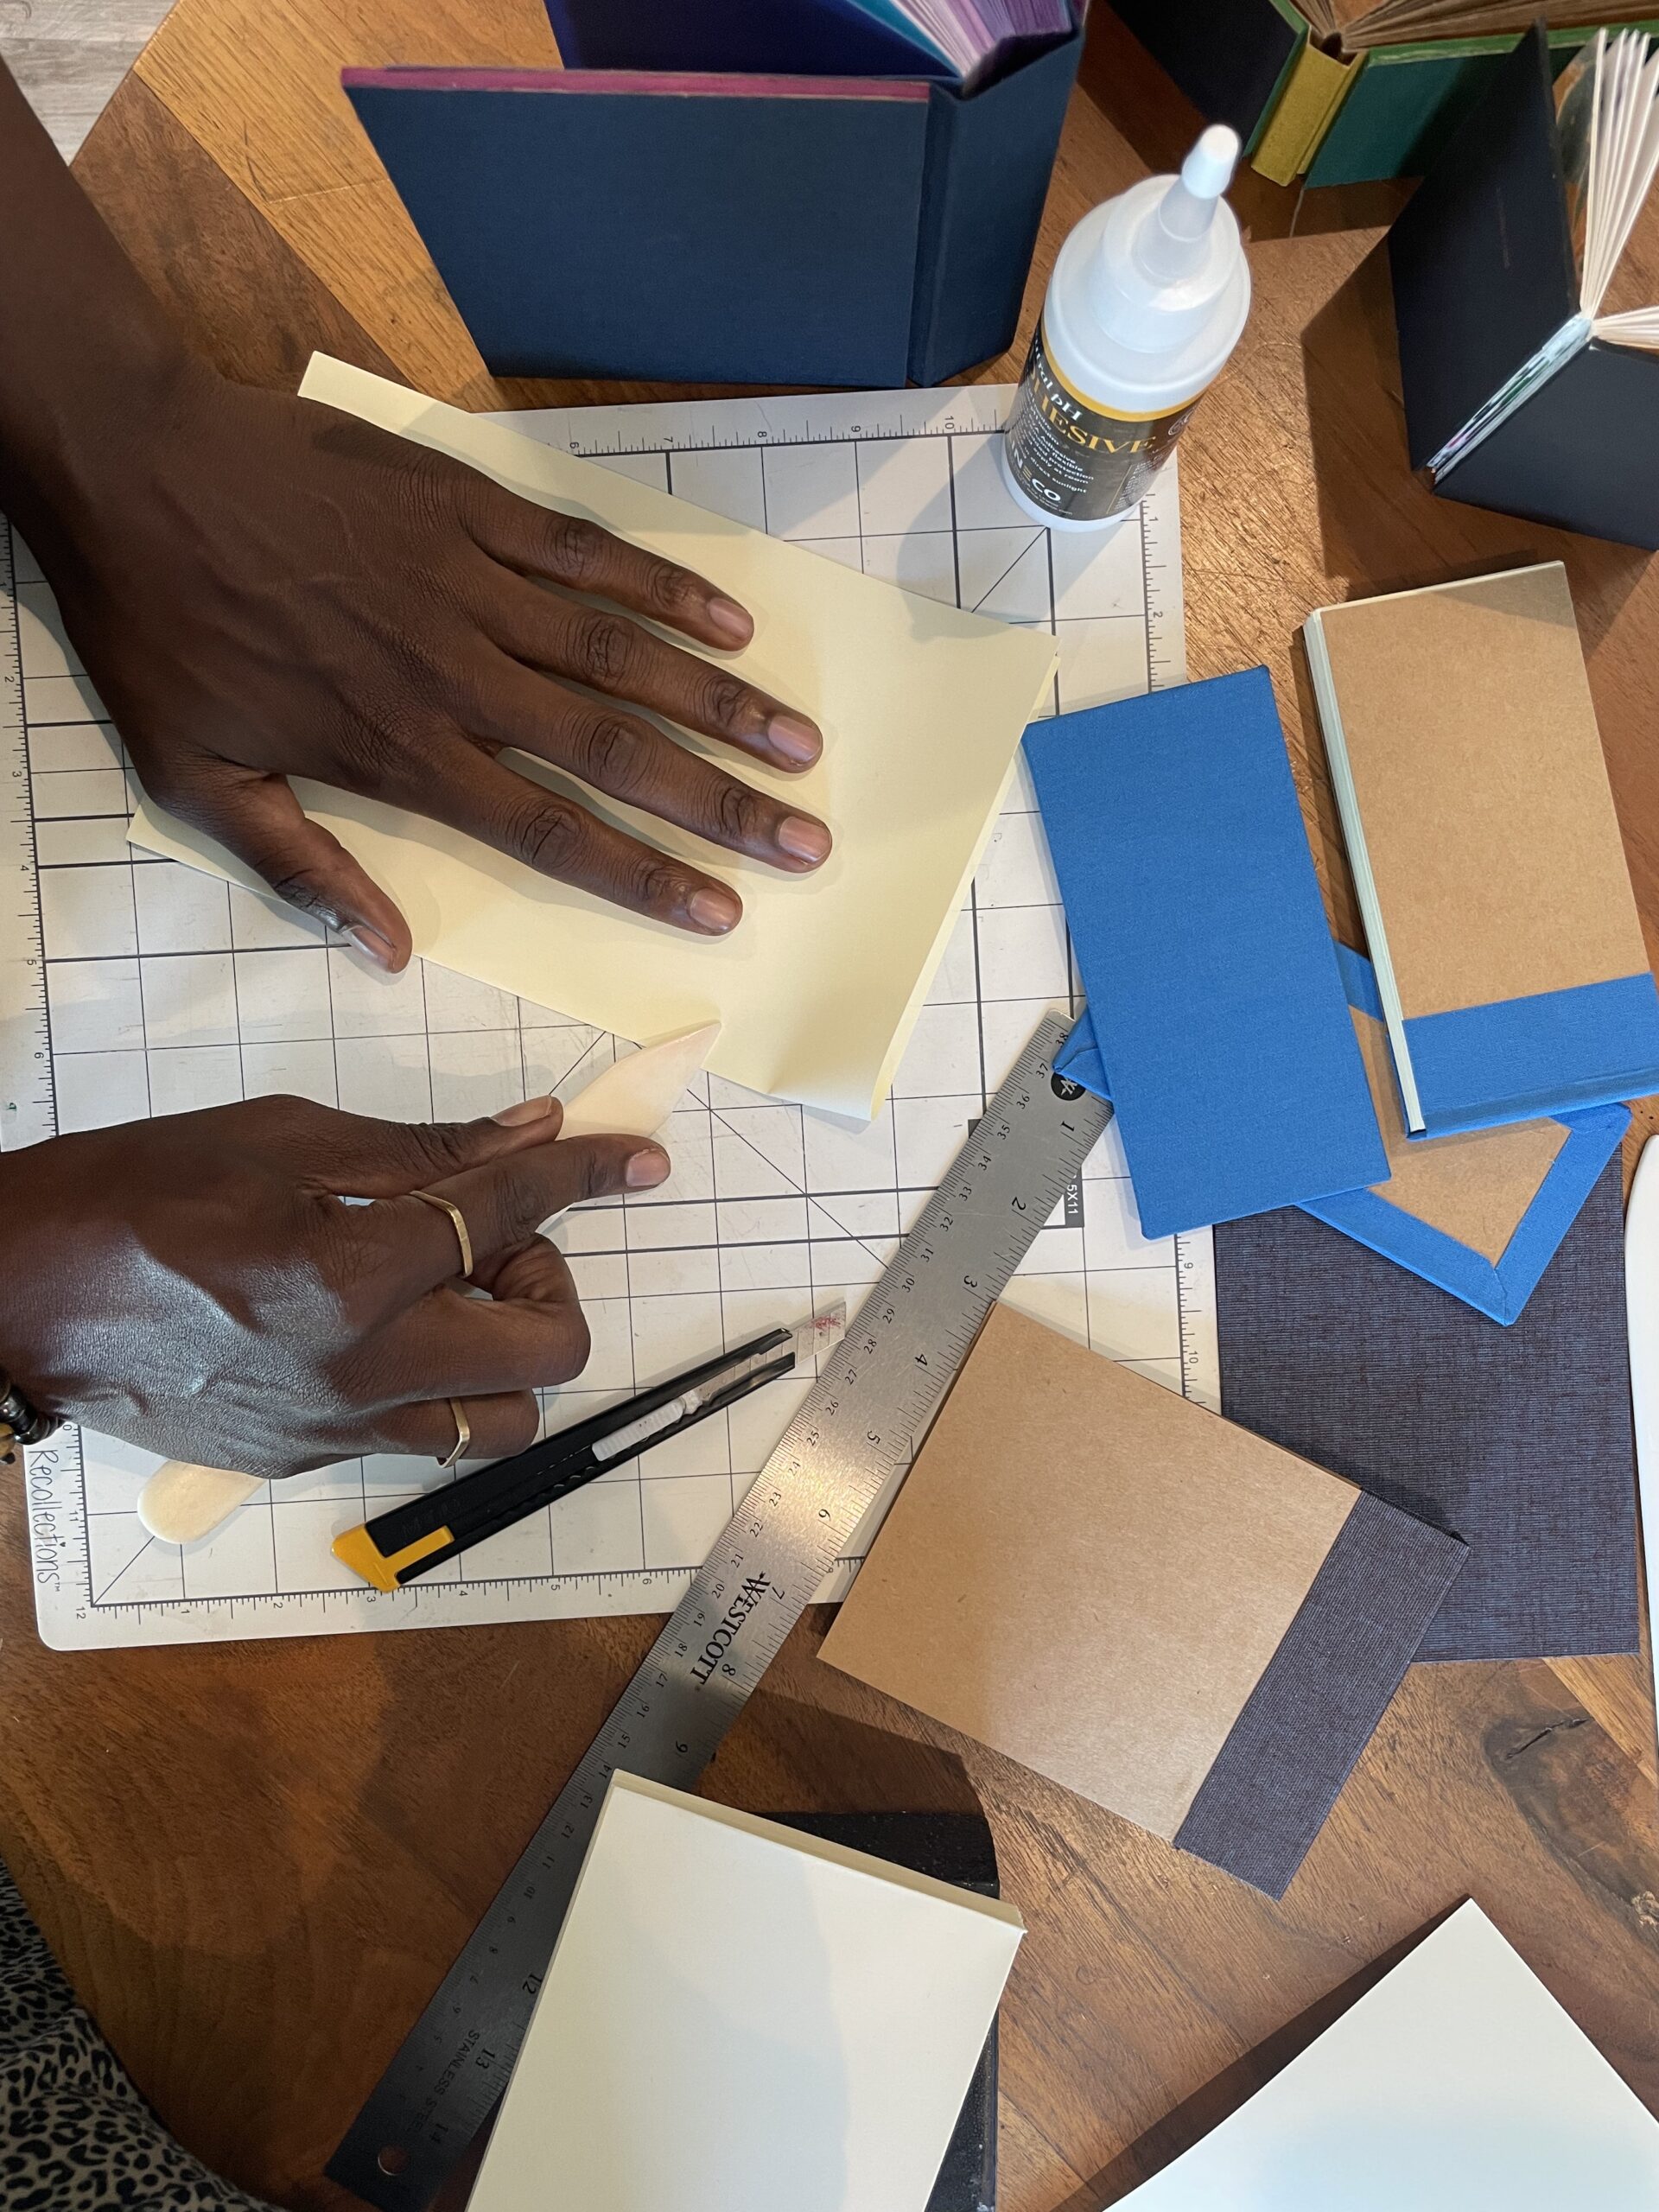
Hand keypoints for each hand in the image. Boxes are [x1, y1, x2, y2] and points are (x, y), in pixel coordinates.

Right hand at [0, 1093, 666, 1478]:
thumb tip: (530, 1131)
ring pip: (505, 1421)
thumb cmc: (137, 1192)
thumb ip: (421, 1148)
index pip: (511, 1214)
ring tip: (451, 1294)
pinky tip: (394, 1330)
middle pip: (551, 1349)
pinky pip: (426, 1440)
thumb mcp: (281, 1137)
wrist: (18, 1296)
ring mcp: (340, 1430)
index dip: (585, 1171)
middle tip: (492, 1236)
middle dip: (550, 1281)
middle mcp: (367, 1371)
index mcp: (359, 1274)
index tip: (634, 1156)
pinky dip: (444, 1385)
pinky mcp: (308, 1461)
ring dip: (511, 1352)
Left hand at [38, 363, 831, 966]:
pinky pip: (584, 553)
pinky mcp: (468, 508)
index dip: (645, 875)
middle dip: (721, 804)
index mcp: (403, 753)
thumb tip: (381, 952)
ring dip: (717, 702)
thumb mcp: (197, 779)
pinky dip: (659, 588)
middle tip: (806, 839)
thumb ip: (300, 869)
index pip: (551, 831)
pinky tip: (727, 623)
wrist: (133, 471)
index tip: (721, 910)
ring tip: (799, 741)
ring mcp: (470, 586)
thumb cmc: (162, 633)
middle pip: (615, 753)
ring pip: (619, 656)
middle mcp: (458, 677)